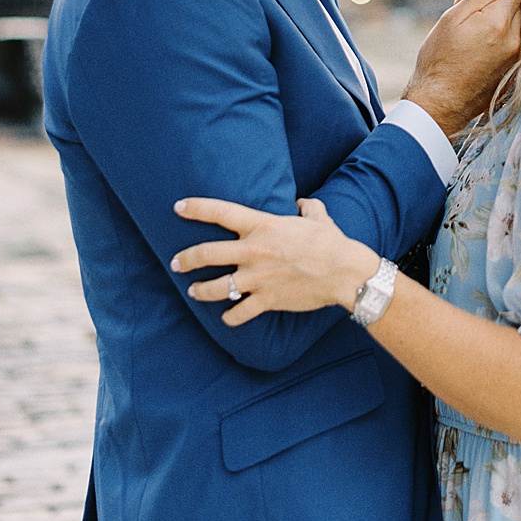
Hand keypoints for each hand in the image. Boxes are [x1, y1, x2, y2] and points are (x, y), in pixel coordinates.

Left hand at [171, 195, 378, 324]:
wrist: (344, 272)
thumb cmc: (331, 242)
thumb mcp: (318, 217)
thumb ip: (307, 206)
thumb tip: (302, 202)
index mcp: (263, 226)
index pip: (221, 213)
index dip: (196, 208)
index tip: (178, 207)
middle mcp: (254, 251)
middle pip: (207, 254)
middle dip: (186, 259)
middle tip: (176, 262)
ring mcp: (258, 278)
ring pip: (216, 288)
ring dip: (200, 290)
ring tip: (193, 291)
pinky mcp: (267, 300)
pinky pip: (239, 313)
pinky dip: (231, 317)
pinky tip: (227, 318)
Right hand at [403, 0, 520, 136]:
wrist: (439, 103)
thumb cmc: (439, 58)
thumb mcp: (454, 18)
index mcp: (499, 22)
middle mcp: (514, 39)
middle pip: (516, 6)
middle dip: (497, 5)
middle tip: (470, 16)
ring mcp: (516, 56)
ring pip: (514, 26)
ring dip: (498, 23)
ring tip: (471, 35)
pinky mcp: (513, 70)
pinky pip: (511, 44)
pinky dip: (498, 41)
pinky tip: (477, 50)